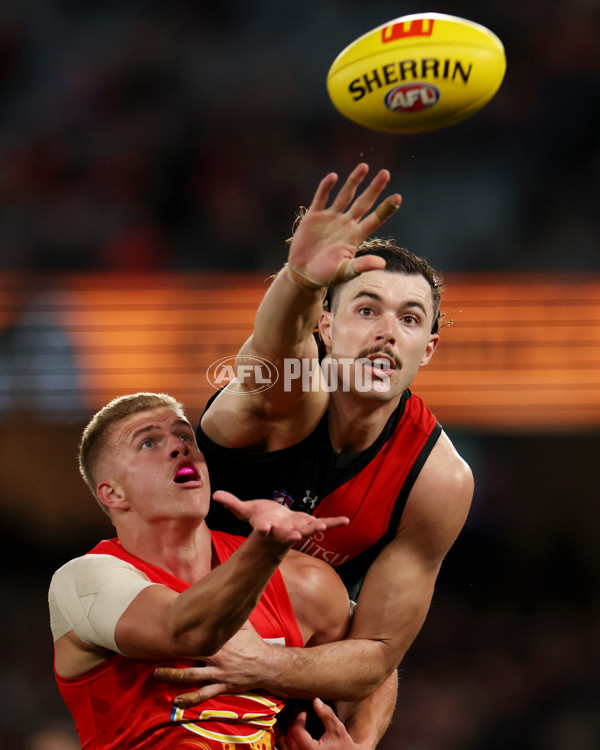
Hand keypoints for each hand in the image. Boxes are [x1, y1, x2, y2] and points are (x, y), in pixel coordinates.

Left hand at [154, 623, 269, 706]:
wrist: (266, 664)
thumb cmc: (252, 642)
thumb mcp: (242, 624)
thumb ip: (228, 615)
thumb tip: (221, 598)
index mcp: (219, 639)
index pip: (197, 632)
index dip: (181, 630)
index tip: (166, 626)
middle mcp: (215, 655)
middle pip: (188, 653)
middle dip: (171, 651)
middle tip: (154, 648)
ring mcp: (217, 672)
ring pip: (190, 675)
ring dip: (172, 675)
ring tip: (156, 673)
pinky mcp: (221, 686)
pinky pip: (203, 694)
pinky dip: (189, 699)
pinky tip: (177, 701)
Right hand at [213, 490, 348, 544]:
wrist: (276, 528)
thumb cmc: (260, 518)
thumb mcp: (245, 510)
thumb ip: (232, 503)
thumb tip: (215, 495)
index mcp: (267, 527)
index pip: (263, 528)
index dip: (264, 529)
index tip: (264, 529)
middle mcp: (283, 531)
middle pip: (287, 534)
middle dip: (292, 535)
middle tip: (296, 537)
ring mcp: (298, 529)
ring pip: (307, 530)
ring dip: (314, 528)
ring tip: (322, 526)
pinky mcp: (310, 524)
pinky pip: (325, 523)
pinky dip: (335, 522)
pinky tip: (346, 520)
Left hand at [284, 698, 362, 749]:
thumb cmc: (343, 746)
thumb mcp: (337, 729)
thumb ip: (327, 714)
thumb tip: (316, 700)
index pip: (296, 731)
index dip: (297, 717)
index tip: (303, 711)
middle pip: (288, 739)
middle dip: (290, 722)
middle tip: (297, 712)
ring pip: (282, 748)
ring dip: (280, 734)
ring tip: (281, 721)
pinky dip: (282, 744)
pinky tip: (283, 734)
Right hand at [288, 163, 401, 287]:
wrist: (302, 274)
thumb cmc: (325, 276)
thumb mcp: (345, 272)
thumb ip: (362, 265)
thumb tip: (383, 264)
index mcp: (355, 237)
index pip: (375, 219)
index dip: (386, 209)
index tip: (398, 197)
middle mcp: (345, 224)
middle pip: (363, 203)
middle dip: (374, 188)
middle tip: (385, 173)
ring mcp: (330, 218)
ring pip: (345, 196)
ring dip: (354, 181)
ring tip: (364, 166)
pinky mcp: (314, 217)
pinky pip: (321, 198)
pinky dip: (326, 187)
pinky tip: (333, 177)